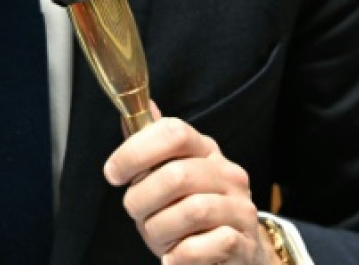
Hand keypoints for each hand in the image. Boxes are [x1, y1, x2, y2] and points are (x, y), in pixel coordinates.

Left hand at [103, 106, 273, 264]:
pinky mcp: (244, 244)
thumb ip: (153, 148)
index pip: (174, 133)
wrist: (236, 253)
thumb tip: (135, 108)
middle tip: (137, 214)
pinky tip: (172, 258)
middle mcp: (227, 174)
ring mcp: (240, 209)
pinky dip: (181, 255)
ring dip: (161, 230)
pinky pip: (207, 246)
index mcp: (206, 151)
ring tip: (159, 239)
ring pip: (193, 211)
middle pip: (177, 175)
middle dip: (142, 200)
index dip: (136, 151)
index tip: (114, 174)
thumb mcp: (169, 177)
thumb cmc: (190, 216)